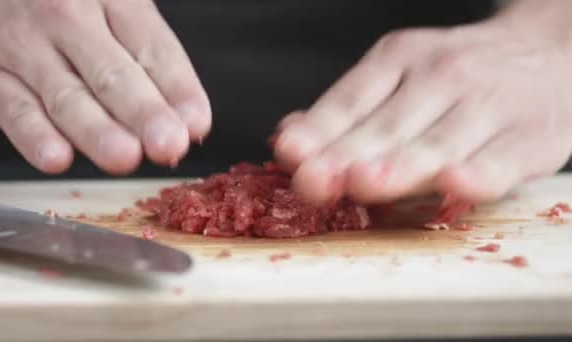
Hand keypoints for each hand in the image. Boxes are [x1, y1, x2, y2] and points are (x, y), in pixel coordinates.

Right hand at [0, 0, 209, 173]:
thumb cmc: (66, 6)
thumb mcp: (116, 11)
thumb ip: (151, 64)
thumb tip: (189, 122)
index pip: (152, 48)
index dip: (178, 89)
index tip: (196, 124)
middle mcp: (66, 16)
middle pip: (111, 73)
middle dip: (143, 112)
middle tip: (167, 143)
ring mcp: (23, 46)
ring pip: (66, 96)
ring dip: (97, 131)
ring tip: (125, 156)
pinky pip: (14, 111)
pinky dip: (34, 137)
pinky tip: (57, 158)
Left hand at [274, 4, 571, 204]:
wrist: (550, 53)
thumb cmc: (458, 79)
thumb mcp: (399, 75)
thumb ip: (348, 109)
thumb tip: (290, 136)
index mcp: (401, 57)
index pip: (352, 99)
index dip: (319, 129)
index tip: (289, 154)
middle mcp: (442, 75)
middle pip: (387, 125)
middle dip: (346, 155)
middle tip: (313, 180)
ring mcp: (489, 104)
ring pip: (437, 143)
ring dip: (399, 165)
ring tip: (364, 182)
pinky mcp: (532, 137)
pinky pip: (502, 160)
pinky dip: (478, 173)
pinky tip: (455, 183)